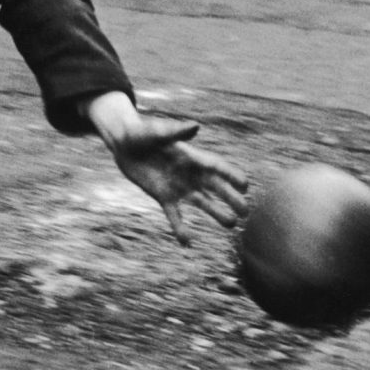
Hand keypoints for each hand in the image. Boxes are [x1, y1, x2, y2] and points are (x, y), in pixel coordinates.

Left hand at [108, 117, 247, 244]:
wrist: (123, 144)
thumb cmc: (141, 132)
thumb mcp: (157, 133)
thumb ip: (176, 132)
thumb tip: (195, 126)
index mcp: (190, 156)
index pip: (216, 166)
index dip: (231, 174)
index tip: (246, 185)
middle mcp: (189, 173)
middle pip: (215, 187)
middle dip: (231, 198)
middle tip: (246, 213)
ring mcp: (178, 186)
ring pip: (202, 202)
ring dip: (216, 213)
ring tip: (231, 225)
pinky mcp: (163, 196)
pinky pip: (175, 215)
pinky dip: (181, 228)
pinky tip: (187, 242)